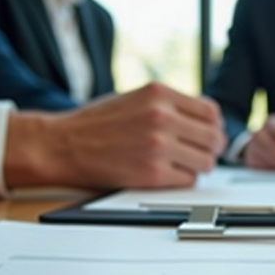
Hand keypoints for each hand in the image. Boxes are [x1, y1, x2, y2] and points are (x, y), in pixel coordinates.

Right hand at [3, 82, 225, 189]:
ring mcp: (158, 146)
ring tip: (180, 164)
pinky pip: (188, 180)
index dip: (212, 126)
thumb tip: (203, 118)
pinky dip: (181, 180)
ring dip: (197, 166)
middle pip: (214, 138)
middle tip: (199, 153)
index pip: (211, 111)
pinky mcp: (152, 174)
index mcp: (159, 93)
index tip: (206, 134)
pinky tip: (166, 174)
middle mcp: (162, 116)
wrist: (60, 145)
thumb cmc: (94, 124)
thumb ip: (169, 105)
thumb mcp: (135, 98)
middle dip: (209, 148)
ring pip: (206, 162)